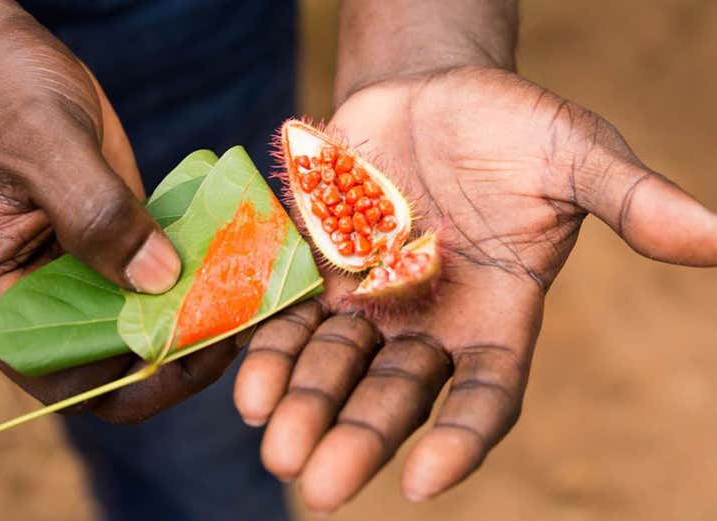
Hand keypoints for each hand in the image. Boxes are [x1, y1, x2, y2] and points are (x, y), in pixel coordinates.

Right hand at [0, 1, 237, 421]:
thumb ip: (95, 213)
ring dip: (197, 315)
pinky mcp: (108, 245)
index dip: (144, 376)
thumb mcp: (43, 145)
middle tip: (245, 319)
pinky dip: (194, 276)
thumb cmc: (0, 92)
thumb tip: (159, 281)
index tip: (208, 344)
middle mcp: (38, 301)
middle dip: (182, 351)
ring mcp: (76, 274)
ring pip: (143, 323)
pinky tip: (235, 259)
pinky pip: (154, 277)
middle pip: (117, 363)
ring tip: (251, 291)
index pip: (74, 377)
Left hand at [235, 66, 716, 510]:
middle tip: (317, 487)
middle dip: (360, 438)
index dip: (459, 438)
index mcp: (496, 315)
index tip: (425, 481)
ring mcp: (370, 298)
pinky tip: (249, 388)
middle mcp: (429, 322)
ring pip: (337, 367)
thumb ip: (632, 202)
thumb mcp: (575, 156)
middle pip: (395, 395)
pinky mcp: (321, 269)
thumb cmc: (511, 127)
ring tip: (276, 447)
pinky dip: (273, 353)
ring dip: (306, 408)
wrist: (431, 93)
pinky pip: (292, 321)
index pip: (483, 395)